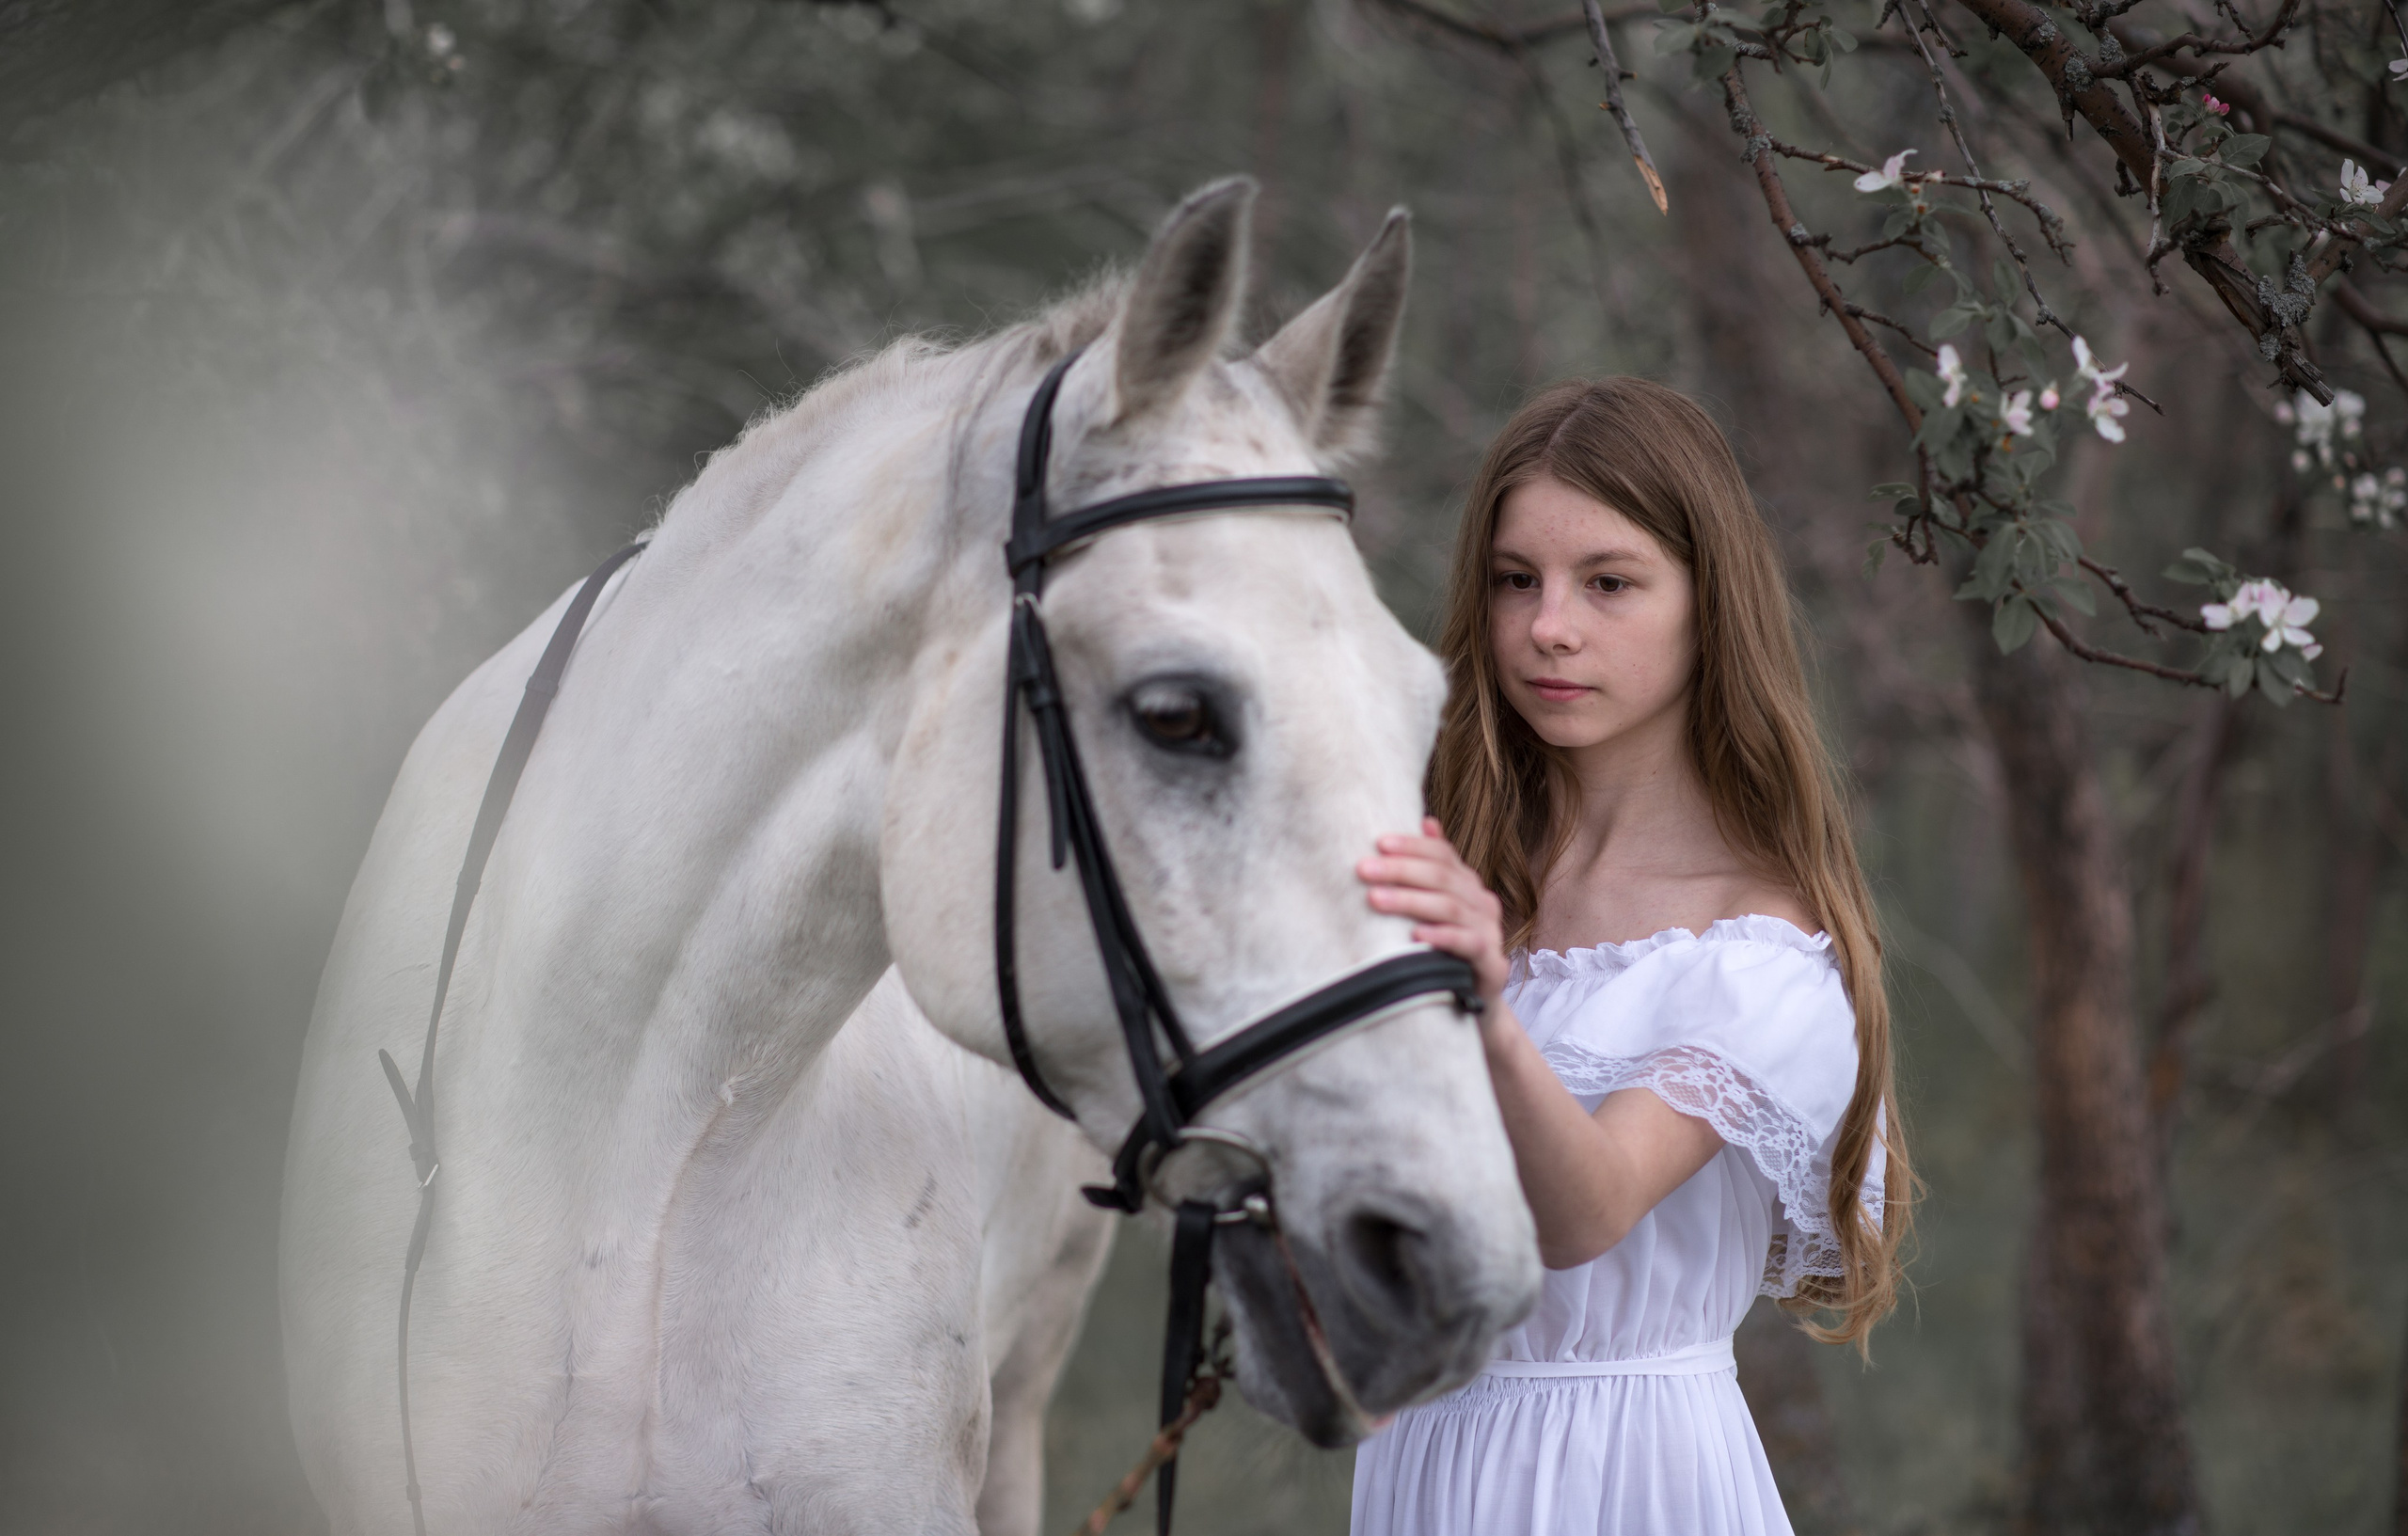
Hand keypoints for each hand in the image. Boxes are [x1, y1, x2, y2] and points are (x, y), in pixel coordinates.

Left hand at [1356, 818, 1510, 1006]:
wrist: (1475, 998)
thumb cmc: (1447, 948)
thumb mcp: (1438, 905)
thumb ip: (1434, 868)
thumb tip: (1426, 821)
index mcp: (1468, 883)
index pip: (1442, 855)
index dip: (1412, 846)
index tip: (1378, 842)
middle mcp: (1481, 901)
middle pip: (1441, 877)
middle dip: (1399, 870)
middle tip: (1364, 868)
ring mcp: (1489, 930)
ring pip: (1449, 907)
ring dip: (1409, 901)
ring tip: (1375, 898)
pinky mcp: (1491, 962)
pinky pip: (1466, 943)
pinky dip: (1440, 936)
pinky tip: (1414, 933)